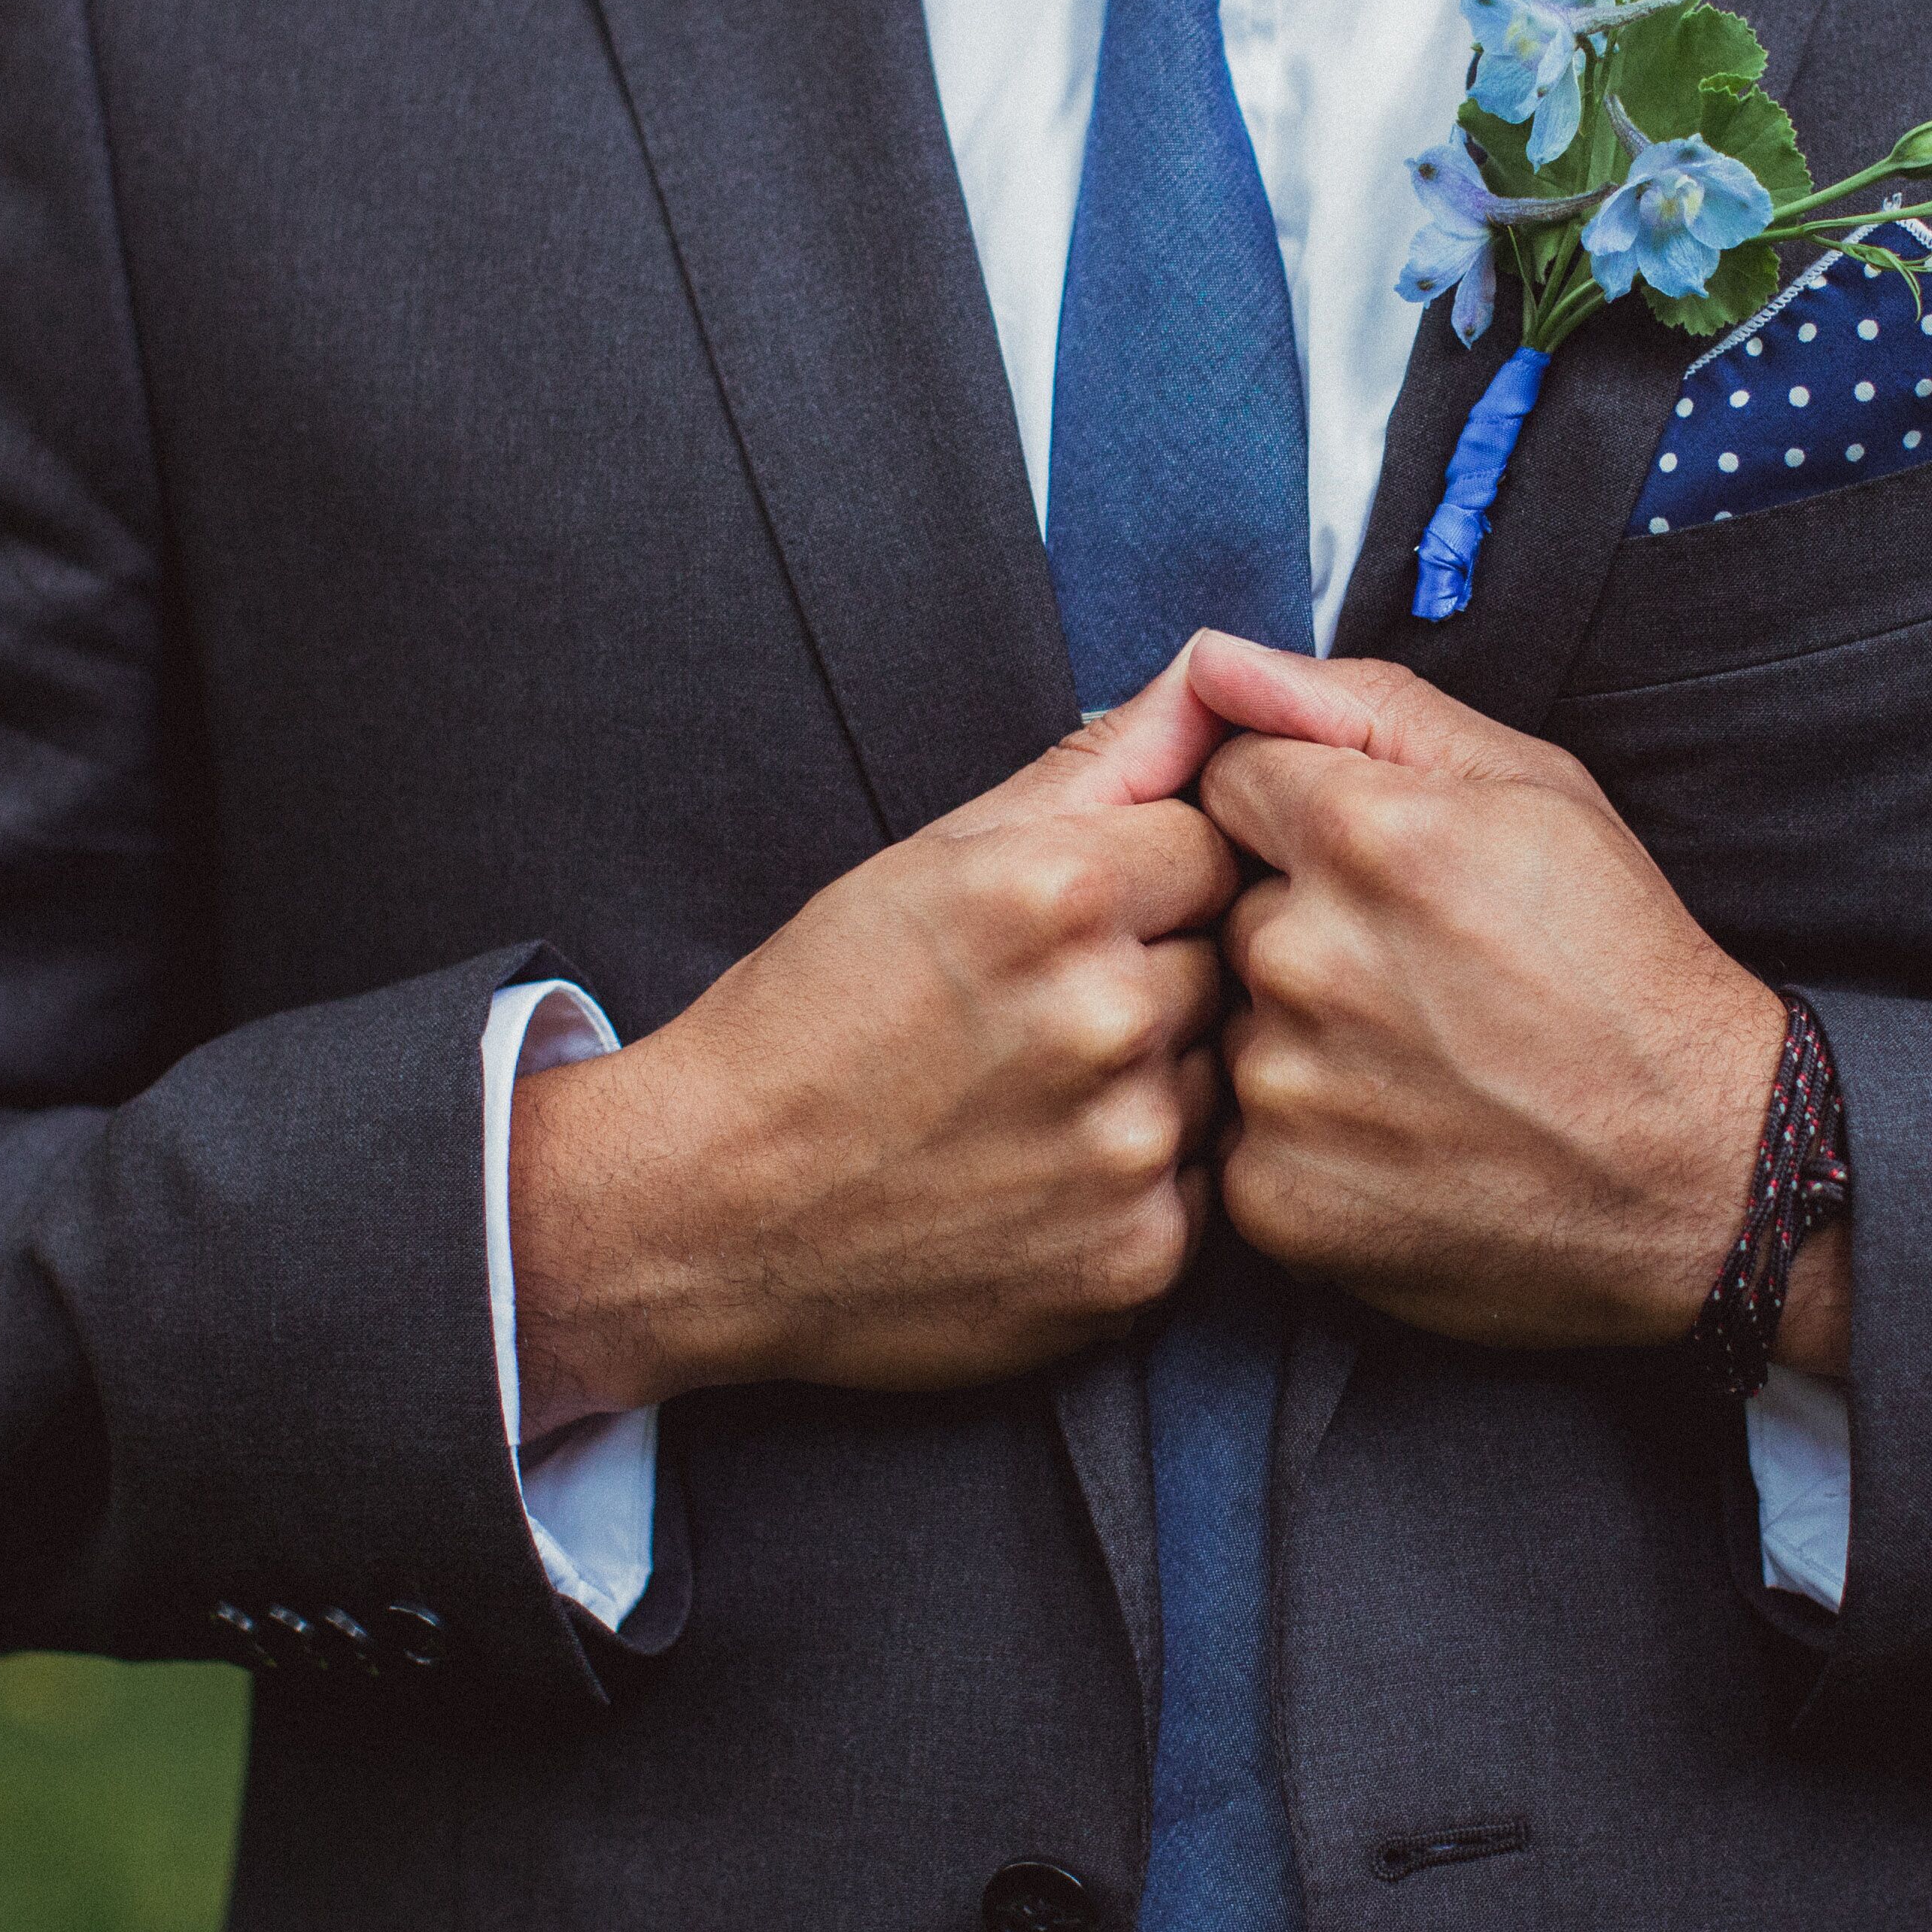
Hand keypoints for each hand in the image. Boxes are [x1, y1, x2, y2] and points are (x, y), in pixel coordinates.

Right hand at [510, 652, 1239, 1432]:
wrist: (707, 1208)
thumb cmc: (813, 1017)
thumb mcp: (934, 854)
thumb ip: (1104, 759)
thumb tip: (1220, 671)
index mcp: (1058, 892)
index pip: (1213, 845)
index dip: (1148, 877)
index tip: (1070, 920)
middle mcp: (1108, 1017)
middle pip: (1225, 960)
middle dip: (1153, 974)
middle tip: (1037, 1017)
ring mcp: (1130, 1149)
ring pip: (1221, 1074)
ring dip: (1155, 1078)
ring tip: (1032, 1097)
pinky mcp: (1140, 1260)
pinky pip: (1202, 1188)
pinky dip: (1140, 1181)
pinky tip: (1041, 1174)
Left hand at [1184, 633, 1845, 1369]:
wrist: (1703, 1172)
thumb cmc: (1623, 969)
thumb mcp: (1533, 786)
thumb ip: (1360, 705)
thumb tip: (1218, 661)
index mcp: (1365, 835)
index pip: (1226, 779)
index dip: (1294, 813)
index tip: (1366, 865)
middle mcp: (1306, 957)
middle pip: (1225, 904)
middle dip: (1297, 923)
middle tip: (1414, 976)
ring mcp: (1286, 1088)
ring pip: (1230, 1022)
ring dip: (1297, 1032)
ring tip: (1415, 1061)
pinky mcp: (1277, 1200)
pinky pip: (1238, 1137)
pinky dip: (1302, 1139)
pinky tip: (1396, 1137)